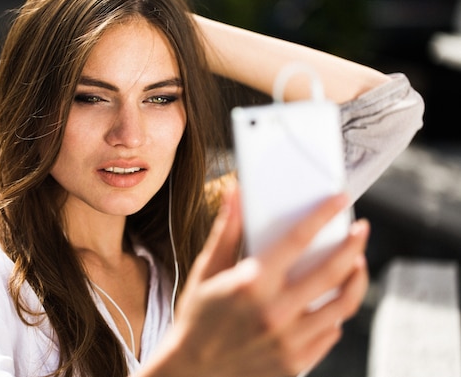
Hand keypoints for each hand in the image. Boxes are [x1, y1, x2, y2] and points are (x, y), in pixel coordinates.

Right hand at [145, 186, 368, 376]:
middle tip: (360, 231)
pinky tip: (331, 303)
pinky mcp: (295, 363)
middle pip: (332, 272)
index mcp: (251, 283)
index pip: (298, 240)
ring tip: (355, 265)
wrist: (192, 372)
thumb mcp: (207, 271)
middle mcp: (274, 312)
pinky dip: (336, 315)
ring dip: (356, 279)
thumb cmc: (197, 318)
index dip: (323, 215)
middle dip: (354, 245)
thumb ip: (226, 231)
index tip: (339, 200)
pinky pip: (331, 334)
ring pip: (342, 306)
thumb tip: (236, 193)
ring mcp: (288, 341)